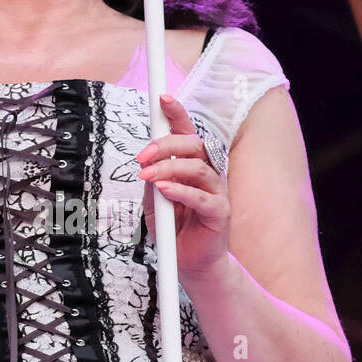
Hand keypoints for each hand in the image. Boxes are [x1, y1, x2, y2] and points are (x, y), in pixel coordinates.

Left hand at [138, 94, 230, 285]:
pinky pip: (202, 197)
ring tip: (148, 176)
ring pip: (198, 168)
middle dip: (165, 144)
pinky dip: (181, 191)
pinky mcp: (220, 213)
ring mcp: (217, 192)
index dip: (177, 114)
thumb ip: (151, 177)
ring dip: (169, 168)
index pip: (186, 133)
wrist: (188, 263)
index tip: (163, 98)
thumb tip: (144, 161)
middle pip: (194, 145)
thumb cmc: (173, 227)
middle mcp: (208, 173)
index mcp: (192, 164)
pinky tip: (164, 190)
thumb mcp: (153, 199)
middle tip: (141, 156)